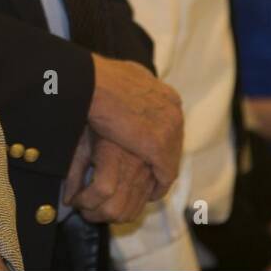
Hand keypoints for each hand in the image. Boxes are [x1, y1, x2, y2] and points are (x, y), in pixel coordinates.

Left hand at [67, 132, 155, 223]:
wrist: (132, 112)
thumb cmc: (101, 126)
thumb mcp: (83, 143)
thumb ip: (74, 172)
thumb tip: (68, 200)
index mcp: (114, 153)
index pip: (101, 190)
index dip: (84, 201)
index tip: (75, 201)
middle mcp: (134, 165)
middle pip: (116, 208)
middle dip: (94, 214)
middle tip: (83, 208)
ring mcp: (147, 173)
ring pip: (129, 212)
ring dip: (109, 217)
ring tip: (97, 208)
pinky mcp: (155, 178)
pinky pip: (142, 205)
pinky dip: (126, 212)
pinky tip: (114, 204)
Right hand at [87, 55, 182, 196]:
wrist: (94, 85)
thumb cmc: (101, 80)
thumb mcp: (128, 76)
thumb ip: (138, 86)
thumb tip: (134, 86)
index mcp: (167, 95)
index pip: (171, 123)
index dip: (160, 138)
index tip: (149, 150)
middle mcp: (173, 111)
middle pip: (175, 141)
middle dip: (163, 156)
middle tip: (151, 171)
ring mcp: (169, 130)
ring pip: (172, 158)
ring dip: (161, 173)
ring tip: (150, 187)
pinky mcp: (159, 147)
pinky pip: (166, 173)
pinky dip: (159, 185)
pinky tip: (149, 194)